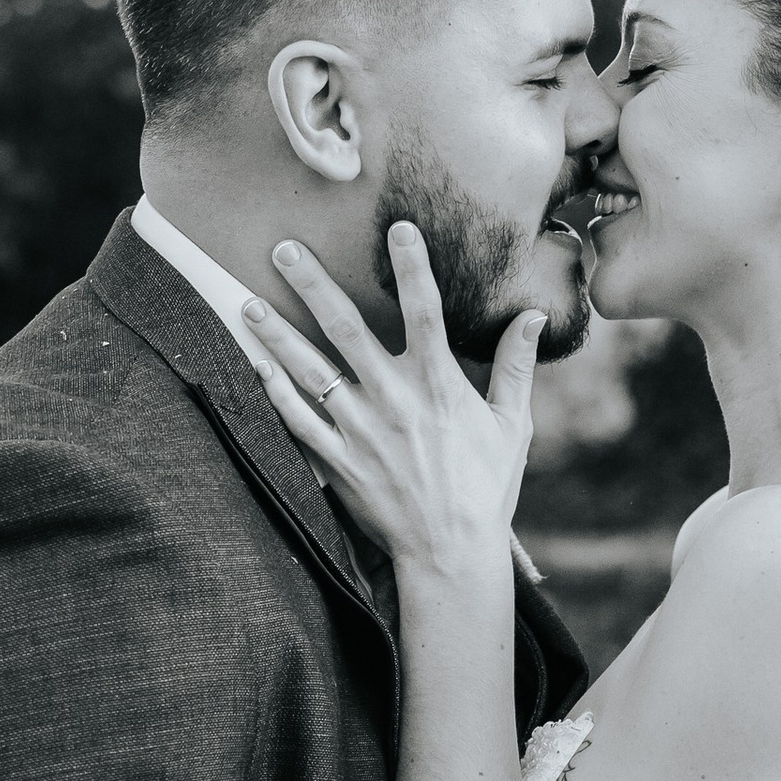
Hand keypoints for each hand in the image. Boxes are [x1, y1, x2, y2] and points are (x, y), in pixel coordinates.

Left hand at [242, 227, 542, 574]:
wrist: (451, 553)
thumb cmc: (486, 489)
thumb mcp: (512, 425)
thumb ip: (516, 366)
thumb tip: (533, 315)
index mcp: (439, 384)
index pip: (425, 310)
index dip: (412, 265)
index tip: (398, 227)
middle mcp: (394, 399)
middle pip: (345, 328)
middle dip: (311, 284)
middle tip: (283, 248)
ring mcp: (360, 430)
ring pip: (309, 370)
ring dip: (276, 333)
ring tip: (246, 301)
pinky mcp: (337, 462)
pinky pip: (296, 422)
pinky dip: (272, 392)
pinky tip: (253, 363)